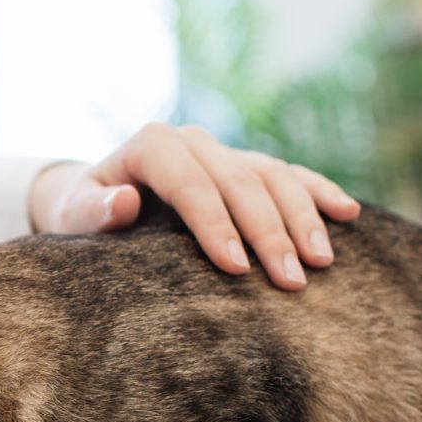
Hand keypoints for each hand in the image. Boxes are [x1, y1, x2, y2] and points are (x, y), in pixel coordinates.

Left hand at [27, 123, 361, 289]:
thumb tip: (123, 201)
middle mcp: (194, 140)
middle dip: (269, 232)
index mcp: (152, 145)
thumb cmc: (83, 213)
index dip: (215, 224)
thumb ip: (93, 210)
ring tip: (322, 262)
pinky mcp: (246, 166)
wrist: (96, 198)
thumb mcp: (73, 215)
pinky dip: (319, 191)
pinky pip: (291, 174)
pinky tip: (348, 214)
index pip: (190, 183)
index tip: (236, 269)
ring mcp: (225, 151)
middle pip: (241, 181)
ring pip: (274, 175)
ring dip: (303, 217)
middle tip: (292, 281)